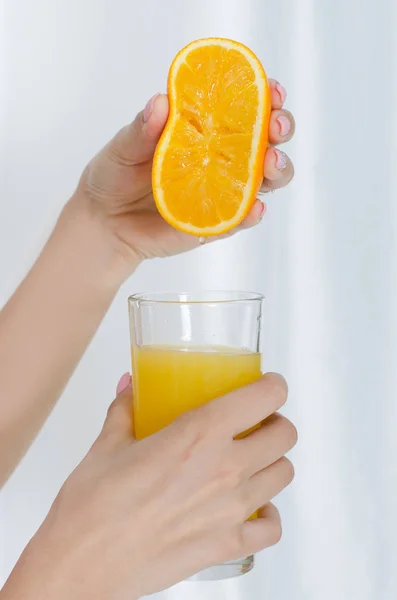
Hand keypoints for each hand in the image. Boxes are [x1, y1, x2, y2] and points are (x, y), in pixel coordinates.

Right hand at [3, 374, 295, 599]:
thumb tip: (129, 388)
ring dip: (273, 461)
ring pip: (284, 473)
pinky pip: (272, 527)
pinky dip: (268, 514)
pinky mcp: (228, 545)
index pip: (264, 397)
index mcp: (198, 434)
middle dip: (275, 422)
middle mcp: (224, 468)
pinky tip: (250, 507)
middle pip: (284, 435)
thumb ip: (126, 409)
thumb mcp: (107, 445)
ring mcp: (231, 509)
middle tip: (257, 422)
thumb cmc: (92, 507)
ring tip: (252, 460)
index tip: (268, 384)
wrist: (81, 564)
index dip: (273, 385)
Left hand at [74, 80, 294, 269]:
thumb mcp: (122, 148)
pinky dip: (252, 214)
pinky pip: (241, 218)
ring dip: (277, 170)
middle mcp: (219, 157)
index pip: (241, 107)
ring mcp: (221, 190)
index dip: (263, 96)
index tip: (271, 89)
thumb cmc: (114, 178)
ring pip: (264, 179)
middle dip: (279, 128)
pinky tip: (254, 208)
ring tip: (270, 165)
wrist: (104, 223)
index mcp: (202, 129)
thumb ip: (141, 129)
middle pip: (265, 140)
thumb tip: (160, 103)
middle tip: (275, 126)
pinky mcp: (215, 222)